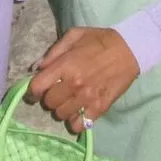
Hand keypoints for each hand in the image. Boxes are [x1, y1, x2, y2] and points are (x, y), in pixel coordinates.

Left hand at [24, 27, 138, 133]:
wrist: (129, 49)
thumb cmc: (99, 40)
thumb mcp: (74, 35)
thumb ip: (53, 51)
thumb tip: (36, 68)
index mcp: (65, 64)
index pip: (38, 87)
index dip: (32, 92)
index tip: (34, 92)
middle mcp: (74, 84)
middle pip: (49, 103)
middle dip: (49, 98)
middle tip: (56, 92)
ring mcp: (87, 98)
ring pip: (61, 115)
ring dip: (61, 109)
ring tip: (68, 101)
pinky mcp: (99, 108)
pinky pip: (78, 125)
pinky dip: (74, 121)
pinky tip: (78, 112)